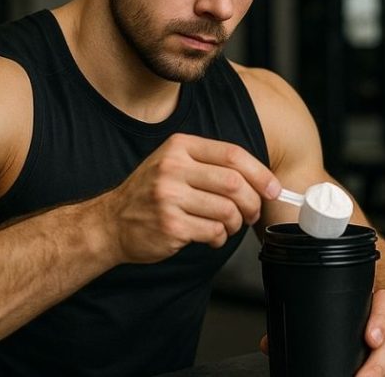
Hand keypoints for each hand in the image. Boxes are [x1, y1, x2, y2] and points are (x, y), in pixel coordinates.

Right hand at [103, 133, 280, 263]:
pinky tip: (211, 237)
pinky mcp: (170, 225)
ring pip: (227, 210)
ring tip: (228, 226)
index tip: (273, 189)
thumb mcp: (174, 164)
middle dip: (252, 203)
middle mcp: (173, 168)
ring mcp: (169, 197)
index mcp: (180, 147)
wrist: (111, 222)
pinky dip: (220, 238)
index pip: (232, 155)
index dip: (260, 173)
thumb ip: (211, 165)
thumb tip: (261, 180)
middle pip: (234, 183)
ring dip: (236, 223)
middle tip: (251, 214)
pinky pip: (213, 232)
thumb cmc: (150, 194)